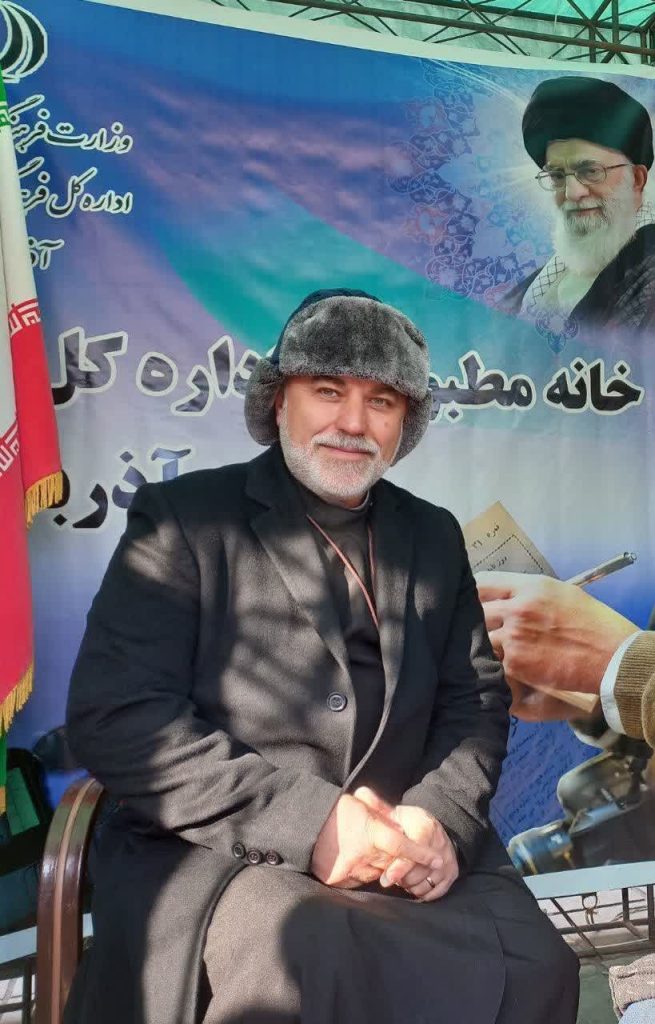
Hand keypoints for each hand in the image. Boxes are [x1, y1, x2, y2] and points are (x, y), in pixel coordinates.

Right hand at [311, 793, 441, 888]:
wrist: (305, 824)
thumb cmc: (335, 811)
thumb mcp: (361, 805)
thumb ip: (382, 815)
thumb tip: (401, 821)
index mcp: (372, 835)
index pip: (403, 846)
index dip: (422, 853)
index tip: (438, 859)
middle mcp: (364, 856)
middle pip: (392, 864)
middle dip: (396, 860)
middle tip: (390, 852)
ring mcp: (351, 871)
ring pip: (377, 875)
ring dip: (378, 867)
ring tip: (365, 853)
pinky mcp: (339, 881)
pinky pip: (359, 881)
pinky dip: (361, 873)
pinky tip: (353, 861)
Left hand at [354, 788, 458, 901]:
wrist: (436, 830)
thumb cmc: (411, 823)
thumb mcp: (398, 814)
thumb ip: (379, 808)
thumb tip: (360, 793)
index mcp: (425, 828)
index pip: (412, 851)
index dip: (399, 866)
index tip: (386, 878)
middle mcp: (440, 845)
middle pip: (416, 873)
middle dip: (401, 878)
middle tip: (390, 876)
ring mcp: (448, 861)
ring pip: (424, 885)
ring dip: (409, 886)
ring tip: (401, 878)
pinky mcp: (452, 874)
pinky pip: (434, 893)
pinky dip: (421, 893)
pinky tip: (412, 885)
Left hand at [476, 572, 636, 720]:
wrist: (612, 656)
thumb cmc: (592, 624)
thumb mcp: (561, 593)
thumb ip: (529, 593)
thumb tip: (505, 597)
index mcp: (530, 587)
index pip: (483, 583)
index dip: (473, 593)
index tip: (471, 600)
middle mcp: (518, 608)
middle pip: (477, 611)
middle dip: (476, 621)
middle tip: (478, 629)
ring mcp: (514, 636)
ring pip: (482, 638)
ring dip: (484, 644)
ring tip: (489, 650)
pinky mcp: (516, 663)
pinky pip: (493, 660)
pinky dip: (494, 664)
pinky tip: (500, 666)